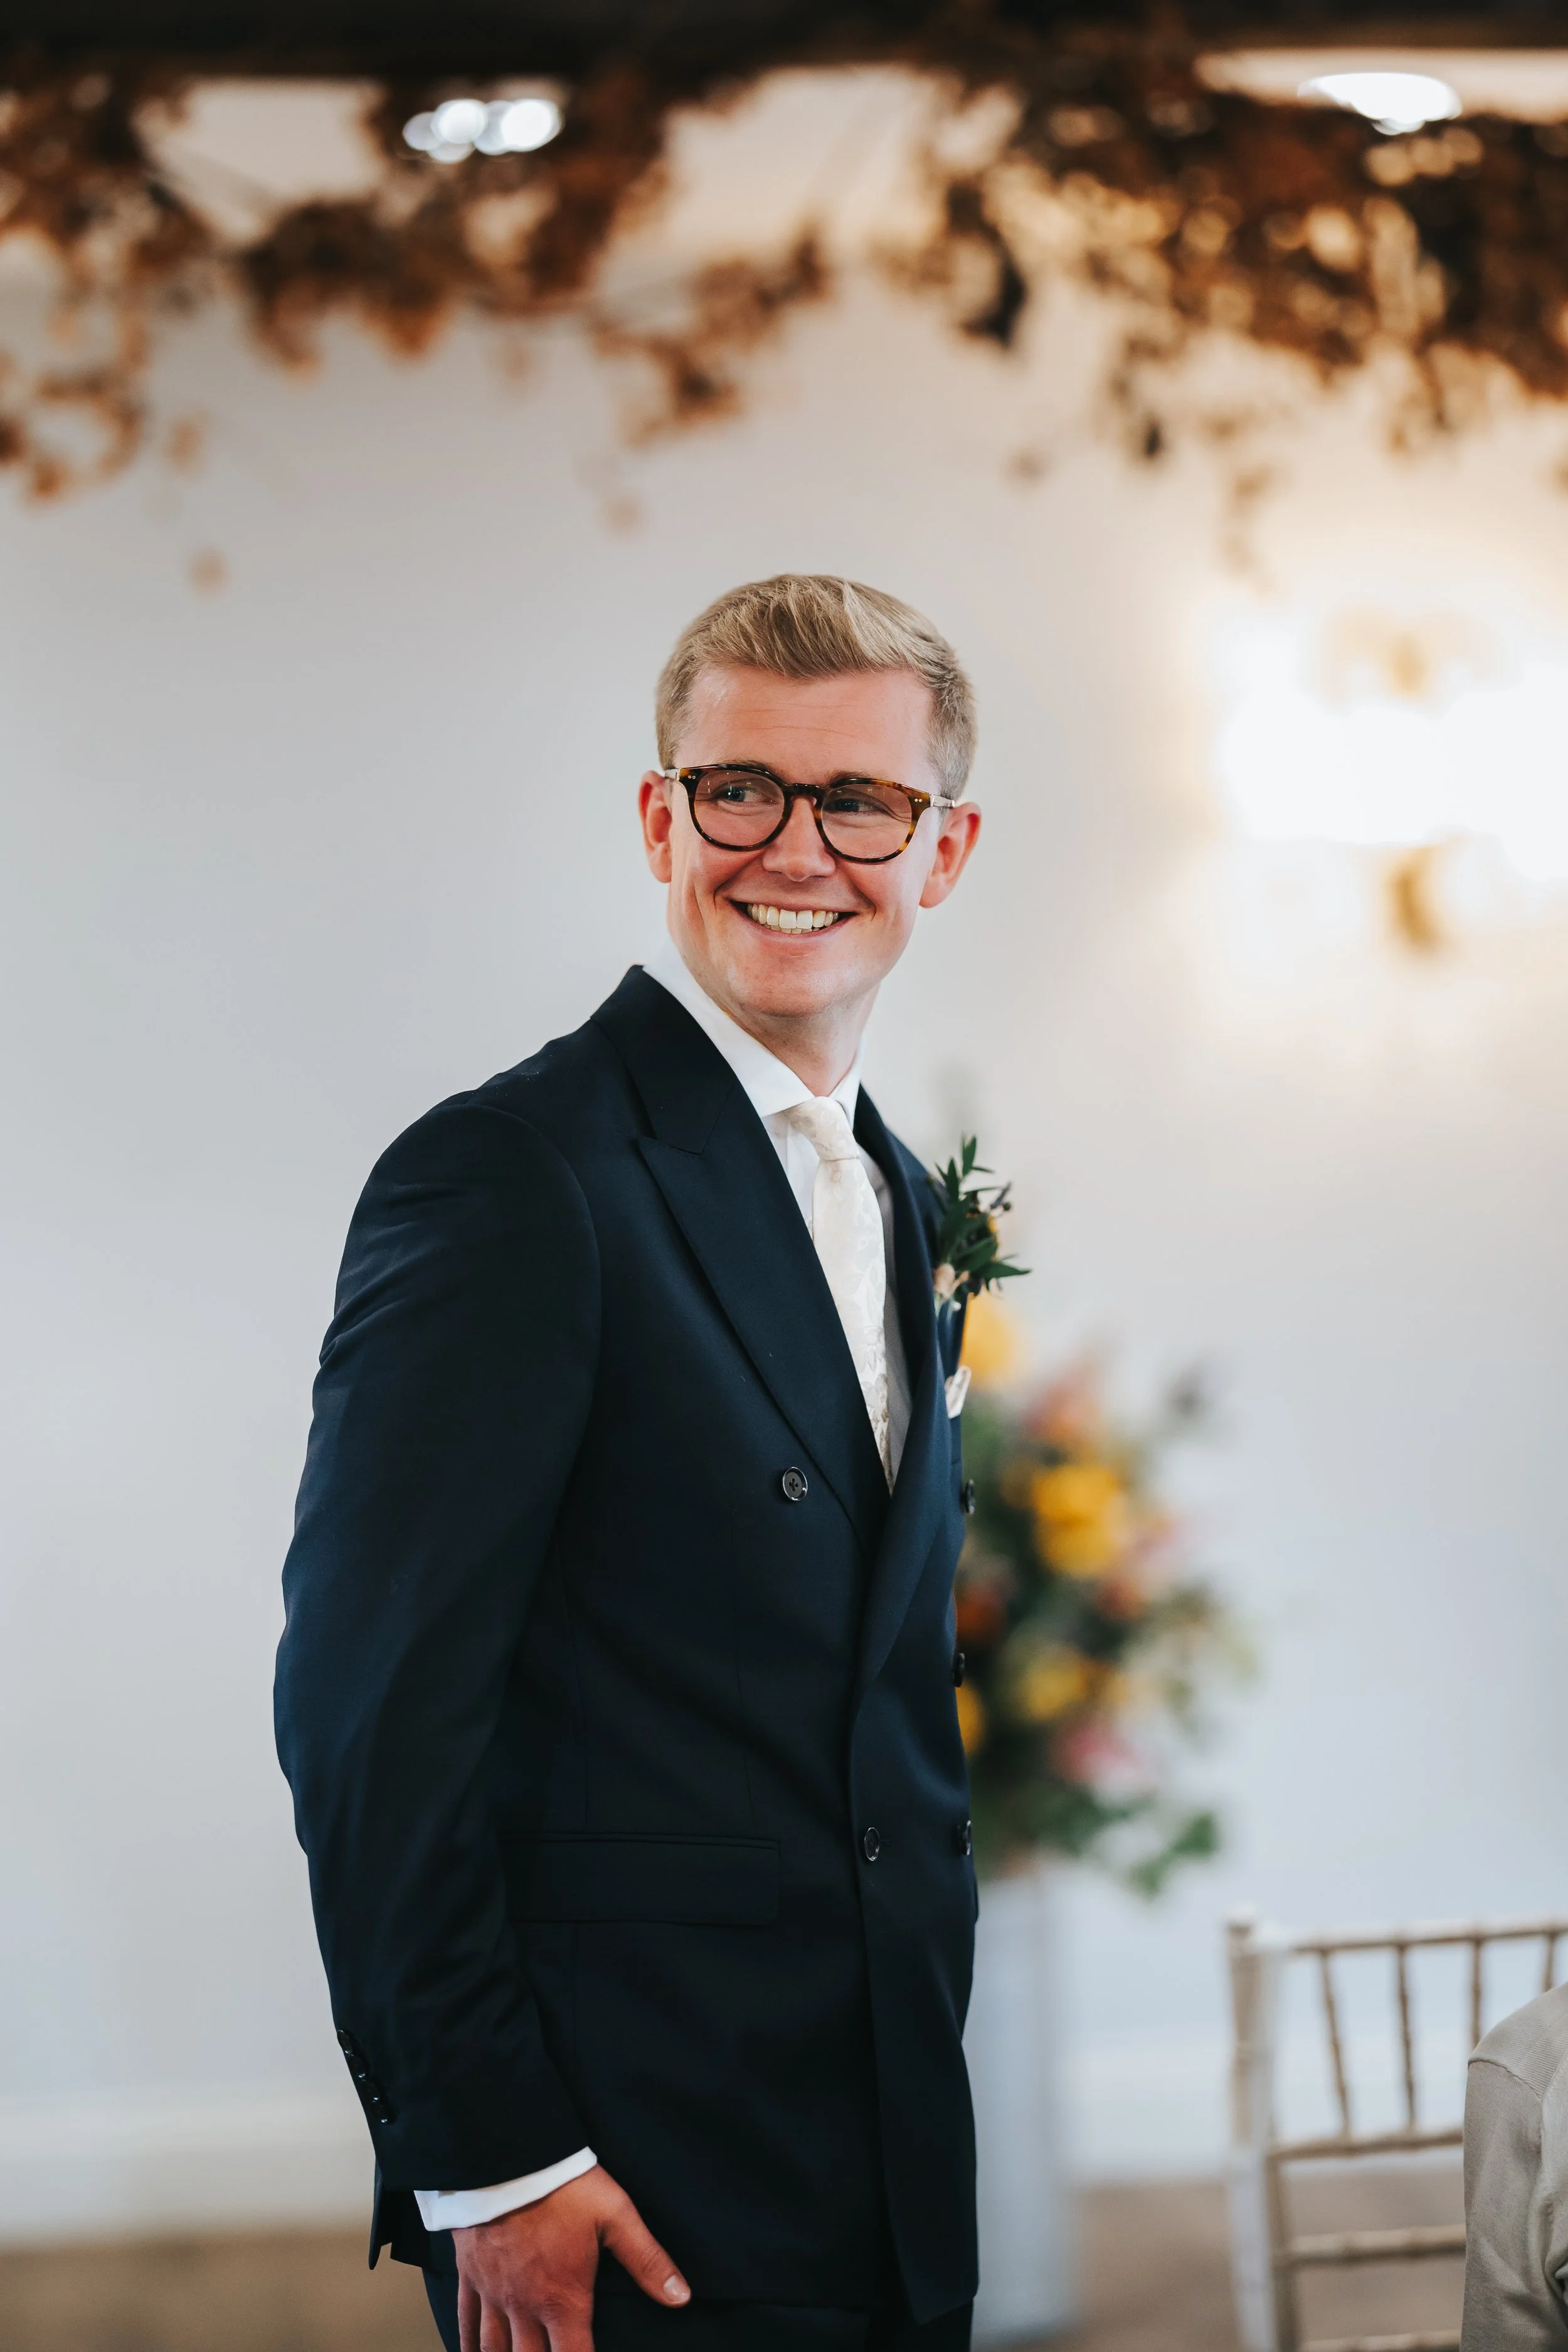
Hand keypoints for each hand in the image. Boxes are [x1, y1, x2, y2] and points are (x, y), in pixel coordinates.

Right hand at [453, 2162, 689, 2350]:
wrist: (505, 2155)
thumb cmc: (562, 2185)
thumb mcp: (615, 2215)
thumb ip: (647, 2260)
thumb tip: (680, 2297)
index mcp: (562, 2298)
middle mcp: (524, 2306)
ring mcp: (494, 2293)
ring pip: (493, 2350)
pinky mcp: (471, 2275)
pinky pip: (465, 2322)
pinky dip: (466, 2345)